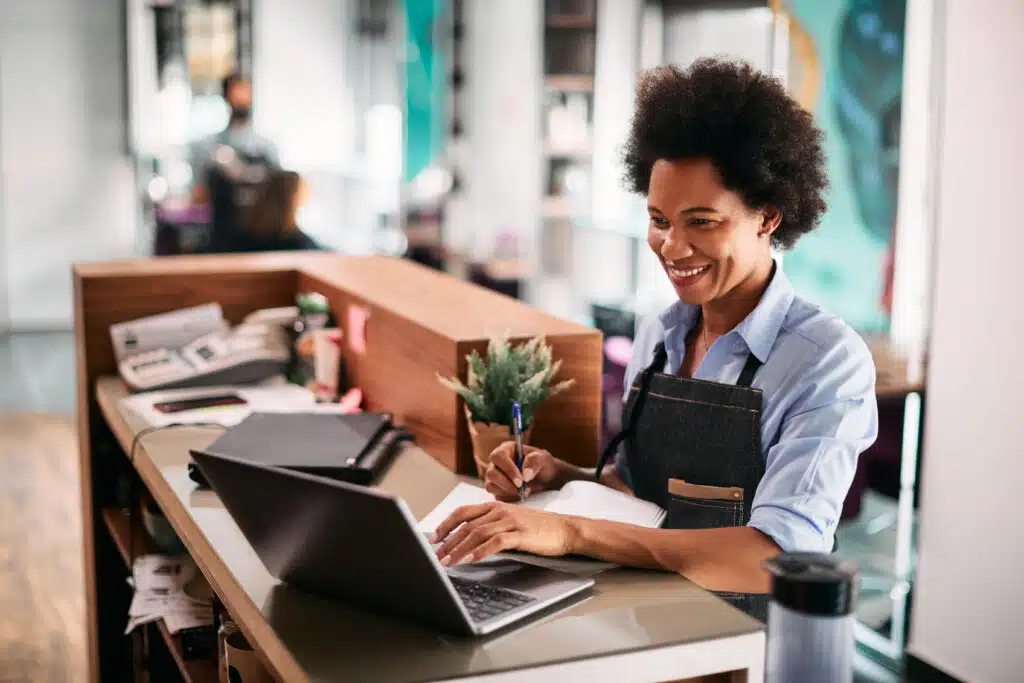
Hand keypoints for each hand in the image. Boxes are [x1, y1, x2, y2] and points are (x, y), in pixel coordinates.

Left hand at [431, 502, 575, 565]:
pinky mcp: (520, 534)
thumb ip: (491, 527)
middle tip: (436, 556)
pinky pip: (495, 542)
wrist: (566, 528)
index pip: (463, 513)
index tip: (434, 538)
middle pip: (466, 525)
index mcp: (495, 506)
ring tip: (448, 562)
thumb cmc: (539, 528)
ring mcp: (510, 521)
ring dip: (459, 549)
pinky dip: (480, 552)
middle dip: (448, 541)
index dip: (446, 525)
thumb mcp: (511, 522)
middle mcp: (500, 511)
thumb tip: (467, 541)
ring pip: (477, 534)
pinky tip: (470, 560)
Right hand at [484, 443, 559, 501]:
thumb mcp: (544, 459)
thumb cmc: (543, 465)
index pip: (498, 457)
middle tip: (522, 489)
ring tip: (524, 492)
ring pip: (490, 486)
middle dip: (507, 483)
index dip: (507, 469)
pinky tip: (520, 496)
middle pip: (491, 473)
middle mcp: (497, 462)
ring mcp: (495, 477)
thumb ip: (535, 461)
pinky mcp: (497, 489)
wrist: (547, 479)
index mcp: (506, 450)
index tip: (521, 480)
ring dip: (507, 492)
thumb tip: (525, 474)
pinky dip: (508, 498)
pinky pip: (496, 496)